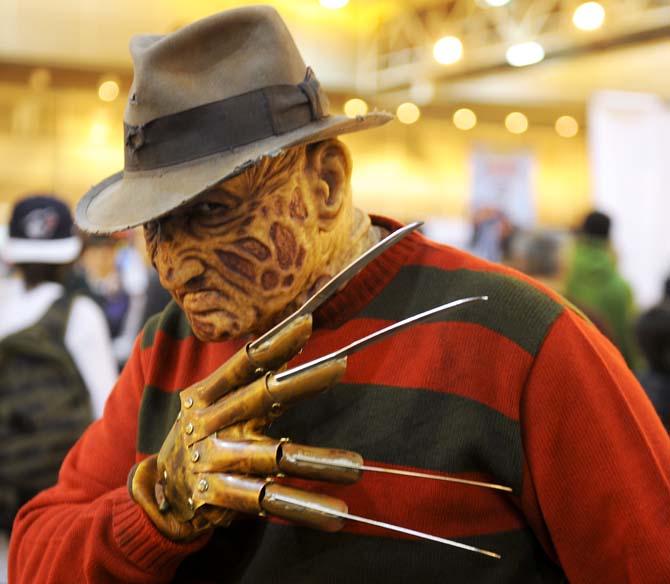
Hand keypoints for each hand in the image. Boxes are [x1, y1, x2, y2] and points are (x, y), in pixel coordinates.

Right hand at [130, 315, 360, 540]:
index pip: (245, 363)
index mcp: (208, 396)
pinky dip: (304, 509)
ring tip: (357, 467)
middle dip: (302, 380)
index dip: (275, 342)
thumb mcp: (214, 405)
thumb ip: (251, 385)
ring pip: (275, 457)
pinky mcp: (220, 495)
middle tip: (340, 365)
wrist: (160, 491)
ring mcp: (215, 460)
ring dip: (318, 462)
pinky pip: (269, 502)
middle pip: (261, 397)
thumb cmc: (202, 436)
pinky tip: (336, 514)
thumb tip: (292, 351)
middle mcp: (211, 423)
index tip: (307, 322)